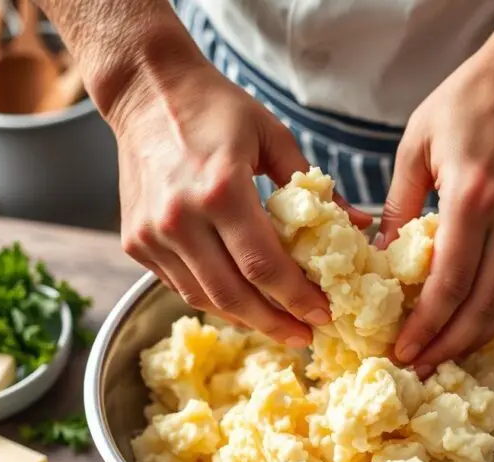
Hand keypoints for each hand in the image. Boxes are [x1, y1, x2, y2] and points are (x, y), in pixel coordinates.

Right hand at [112, 62, 370, 345]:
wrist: (146, 91)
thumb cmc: (214, 108)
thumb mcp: (273, 136)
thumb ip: (314, 187)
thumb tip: (358, 224)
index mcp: (220, 190)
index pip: (264, 267)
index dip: (297, 299)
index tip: (323, 316)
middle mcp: (180, 219)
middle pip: (233, 295)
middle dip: (274, 324)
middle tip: (304, 337)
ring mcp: (152, 234)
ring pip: (204, 298)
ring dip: (244, 319)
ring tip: (277, 325)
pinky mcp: (135, 241)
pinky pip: (180, 285)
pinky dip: (213, 299)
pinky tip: (241, 302)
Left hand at [378, 49, 493, 372]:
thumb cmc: (465, 104)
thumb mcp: (414, 149)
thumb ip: (399, 210)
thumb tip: (379, 263)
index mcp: (472, 198)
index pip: (449, 284)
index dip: (425, 327)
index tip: (402, 351)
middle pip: (481, 306)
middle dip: (447, 346)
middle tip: (418, 368)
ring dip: (473, 338)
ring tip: (441, 358)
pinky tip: (471, 326)